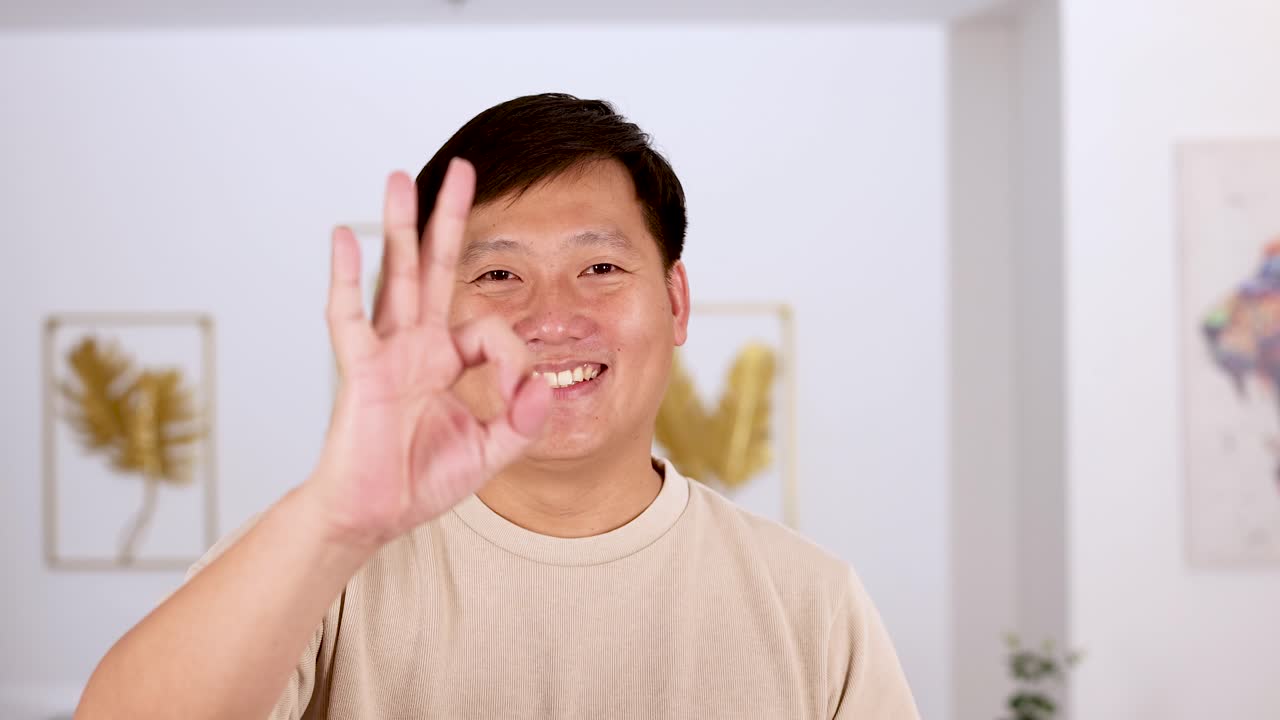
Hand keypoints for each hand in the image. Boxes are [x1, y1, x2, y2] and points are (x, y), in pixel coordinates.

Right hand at [306, 158, 550, 547]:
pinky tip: (343, 235)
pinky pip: (349, 316)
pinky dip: (345, 276)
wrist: (375, 515)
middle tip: (463, 168)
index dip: (515, 356)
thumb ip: (523, 421)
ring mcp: (386, 352)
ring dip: (400, 227)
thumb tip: (543, 388)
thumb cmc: (423, 481)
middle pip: (436, 267)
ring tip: (401, 178)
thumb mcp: (492, 451)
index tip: (520, 397)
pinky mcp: (360, 370)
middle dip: (450, 218)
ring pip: (396, 276)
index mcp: (448, 360)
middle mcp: (417, 345)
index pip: (492, 327)